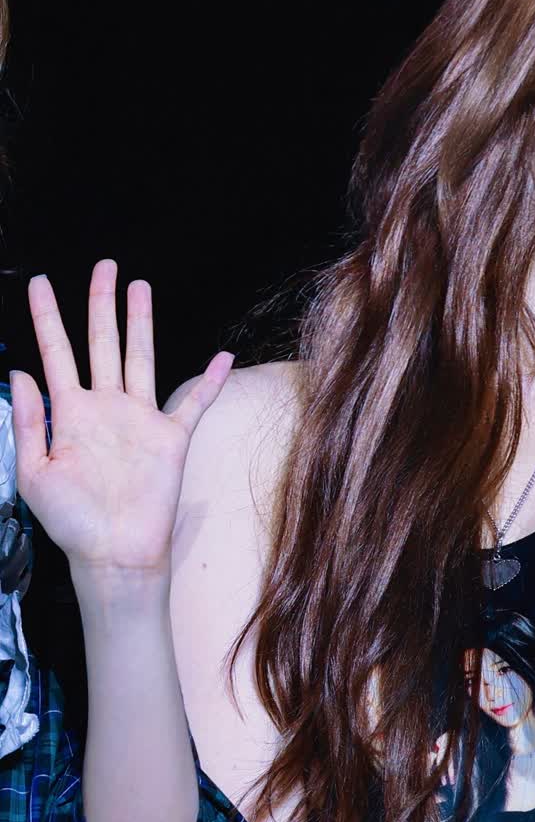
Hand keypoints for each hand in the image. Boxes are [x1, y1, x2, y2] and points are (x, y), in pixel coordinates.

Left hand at [10, 260, 231, 577]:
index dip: (46, 317)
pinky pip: (193, 403)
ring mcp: (139, 420)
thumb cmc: (72, 523)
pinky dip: (211, 381)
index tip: (40, 283)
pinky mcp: (170, 439)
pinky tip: (224, 357)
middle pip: (102, 342)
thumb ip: (28, 422)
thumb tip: (24, 372)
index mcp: (69, 414)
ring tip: (139, 288)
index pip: (56, 352)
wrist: (114, 555)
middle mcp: (105, 408)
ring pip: (140, 358)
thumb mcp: (35, 472)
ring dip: (140, 323)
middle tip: (104, 266)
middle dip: (101, 303)